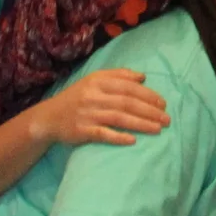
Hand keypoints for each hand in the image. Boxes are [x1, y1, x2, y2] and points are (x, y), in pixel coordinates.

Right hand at [25, 69, 168, 147]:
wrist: (48, 117)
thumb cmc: (77, 97)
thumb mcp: (94, 80)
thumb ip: (118, 75)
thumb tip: (143, 77)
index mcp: (98, 81)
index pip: (128, 87)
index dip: (148, 95)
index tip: (163, 103)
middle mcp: (93, 96)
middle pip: (127, 102)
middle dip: (149, 111)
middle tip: (167, 119)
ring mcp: (87, 114)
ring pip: (119, 118)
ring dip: (141, 124)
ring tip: (158, 129)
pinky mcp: (82, 131)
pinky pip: (103, 134)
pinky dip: (118, 137)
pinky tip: (133, 141)